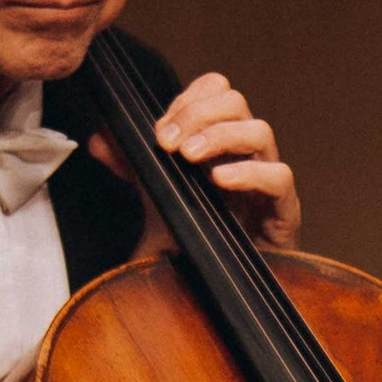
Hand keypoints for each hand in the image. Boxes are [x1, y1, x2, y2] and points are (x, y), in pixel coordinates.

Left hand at [96, 70, 301, 251]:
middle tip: (167, 142)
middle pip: (235, 102)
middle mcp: (245, 153)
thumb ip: (130, 166)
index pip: (214, 91)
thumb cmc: (197, 238)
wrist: (218, 290)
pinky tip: (220, 180)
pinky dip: (249, 173)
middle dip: (197, 114)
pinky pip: (279, 177)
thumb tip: (98, 140)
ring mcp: (267, 179)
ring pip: (260, 130)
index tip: (160, 128)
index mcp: (220, 141)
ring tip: (189, 157)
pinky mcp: (283, 210)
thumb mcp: (156, 196)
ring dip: (220, 136)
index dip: (188, 99)